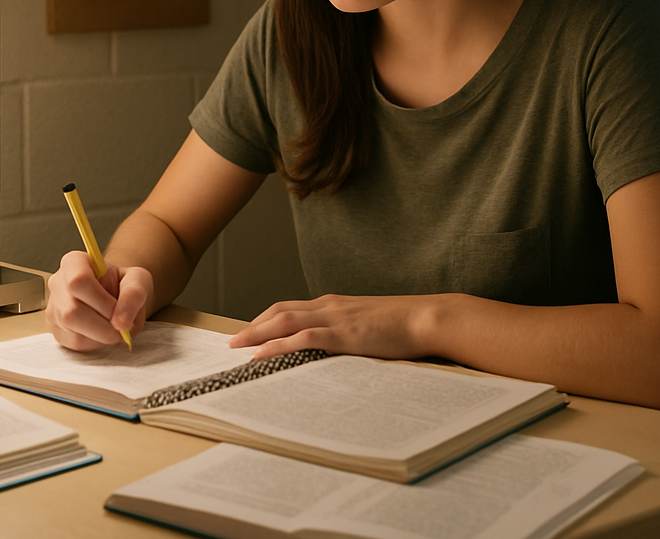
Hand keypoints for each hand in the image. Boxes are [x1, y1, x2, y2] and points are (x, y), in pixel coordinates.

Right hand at [46, 250, 153, 350]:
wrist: (116, 294)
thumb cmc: (123, 284)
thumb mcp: (137, 279)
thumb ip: (134, 294)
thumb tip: (122, 322)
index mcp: (74, 262)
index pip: (79, 281)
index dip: (102, 302)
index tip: (120, 313)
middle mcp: (58, 283)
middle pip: (72, 312)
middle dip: (103, 326)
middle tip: (122, 327)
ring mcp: (53, 308)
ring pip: (72, 331)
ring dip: (101, 336)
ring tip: (114, 326)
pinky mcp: (56, 329)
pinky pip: (73, 343)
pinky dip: (95, 343)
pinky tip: (103, 332)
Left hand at [227, 294, 432, 360]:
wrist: (427, 317)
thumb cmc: (403, 325)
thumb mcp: (368, 325)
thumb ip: (349, 331)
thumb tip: (334, 347)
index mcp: (334, 304)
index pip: (290, 308)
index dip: (266, 318)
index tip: (249, 331)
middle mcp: (329, 306)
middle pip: (280, 311)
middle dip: (253, 325)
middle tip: (233, 341)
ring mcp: (335, 318)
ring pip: (285, 321)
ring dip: (257, 333)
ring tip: (237, 346)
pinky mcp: (344, 335)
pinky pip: (303, 338)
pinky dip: (279, 344)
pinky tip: (263, 354)